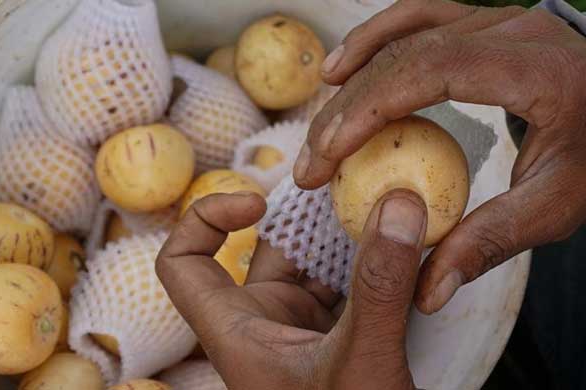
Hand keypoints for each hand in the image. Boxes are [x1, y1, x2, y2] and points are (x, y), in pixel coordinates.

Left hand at [156, 190, 427, 389]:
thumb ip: (380, 285)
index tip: (258, 203)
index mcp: (238, 333)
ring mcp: (303, 331)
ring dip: (345, 235)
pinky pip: (349, 283)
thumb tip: (400, 204)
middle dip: (306, 216)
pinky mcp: (339, 337)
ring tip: (383, 204)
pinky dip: (370, 261)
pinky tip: (401, 244)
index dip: (205, 219)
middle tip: (350, 186)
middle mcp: (264, 326)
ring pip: (313, 263)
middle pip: (264, 249)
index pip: (183, 265)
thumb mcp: (363, 361)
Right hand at [293, 0, 585, 313]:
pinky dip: (370, 41)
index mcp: (538, 70)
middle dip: (345, 110)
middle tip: (311, 163)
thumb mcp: (556, 207)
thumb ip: (492, 242)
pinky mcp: (476, 20)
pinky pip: (412, 17)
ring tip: (317, 125)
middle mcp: (512, 30)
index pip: (435, 72)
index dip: (371, 108)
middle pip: (406, 54)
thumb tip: (427, 291)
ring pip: (402, 33)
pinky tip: (341, 70)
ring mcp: (493, 16)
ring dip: (350, 77)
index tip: (328, 154)